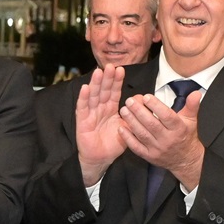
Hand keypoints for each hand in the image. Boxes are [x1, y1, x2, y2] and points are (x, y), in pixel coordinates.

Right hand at [75, 66, 125, 185]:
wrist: (101, 158)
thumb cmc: (113, 143)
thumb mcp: (127, 128)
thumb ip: (133, 116)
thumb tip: (141, 101)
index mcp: (110, 109)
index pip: (114, 92)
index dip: (116, 81)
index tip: (121, 69)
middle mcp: (100, 108)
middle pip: (103, 90)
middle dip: (106, 78)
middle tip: (110, 65)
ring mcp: (90, 114)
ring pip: (93, 96)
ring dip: (95, 84)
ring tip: (98, 72)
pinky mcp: (82, 121)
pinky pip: (82, 108)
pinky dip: (84, 98)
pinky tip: (85, 88)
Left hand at [117, 89, 204, 188]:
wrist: (185, 160)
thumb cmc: (186, 136)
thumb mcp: (191, 120)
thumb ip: (192, 105)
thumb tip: (196, 93)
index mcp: (178, 129)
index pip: (167, 116)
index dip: (156, 106)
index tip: (146, 97)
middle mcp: (167, 139)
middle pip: (152, 124)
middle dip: (139, 112)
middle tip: (130, 101)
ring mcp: (157, 149)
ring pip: (142, 134)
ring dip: (131, 122)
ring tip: (124, 110)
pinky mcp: (149, 156)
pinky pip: (136, 147)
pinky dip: (128, 138)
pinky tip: (121, 128)